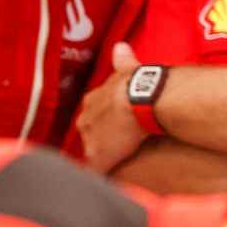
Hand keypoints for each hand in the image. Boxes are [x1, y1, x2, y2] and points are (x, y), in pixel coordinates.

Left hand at [76, 43, 147, 172]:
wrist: (140, 97)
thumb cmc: (137, 81)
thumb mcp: (129, 67)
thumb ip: (123, 60)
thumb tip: (120, 46)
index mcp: (94, 100)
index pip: (93, 112)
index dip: (104, 118)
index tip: (113, 122)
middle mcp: (86, 120)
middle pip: (88, 132)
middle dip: (100, 137)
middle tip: (116, 143)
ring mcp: (91, 139)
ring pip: (91, 151)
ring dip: (101, 156)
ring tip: (115, 162)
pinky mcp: (99, 157)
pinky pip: (96, 171)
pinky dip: (101, 175)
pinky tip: (106, 181)